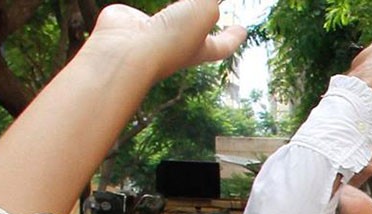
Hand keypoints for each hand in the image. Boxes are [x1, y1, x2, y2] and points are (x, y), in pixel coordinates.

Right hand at [82, 0, 245, 81]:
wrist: (129, 50)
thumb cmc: (171, 39)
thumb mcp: (205, 10)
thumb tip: (211, 0)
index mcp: (201, 48)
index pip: (223, 43)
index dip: (234, 36)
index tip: (242, 30)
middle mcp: (178, 43)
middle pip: (198, 29)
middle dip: (206, 20)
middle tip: (214, 11)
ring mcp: (154, 32)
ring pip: (170, 17)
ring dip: (176, 9)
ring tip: (181, 4)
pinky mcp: (131, 20)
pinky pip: (143, 8)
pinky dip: (152, 1)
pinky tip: (151, 3)